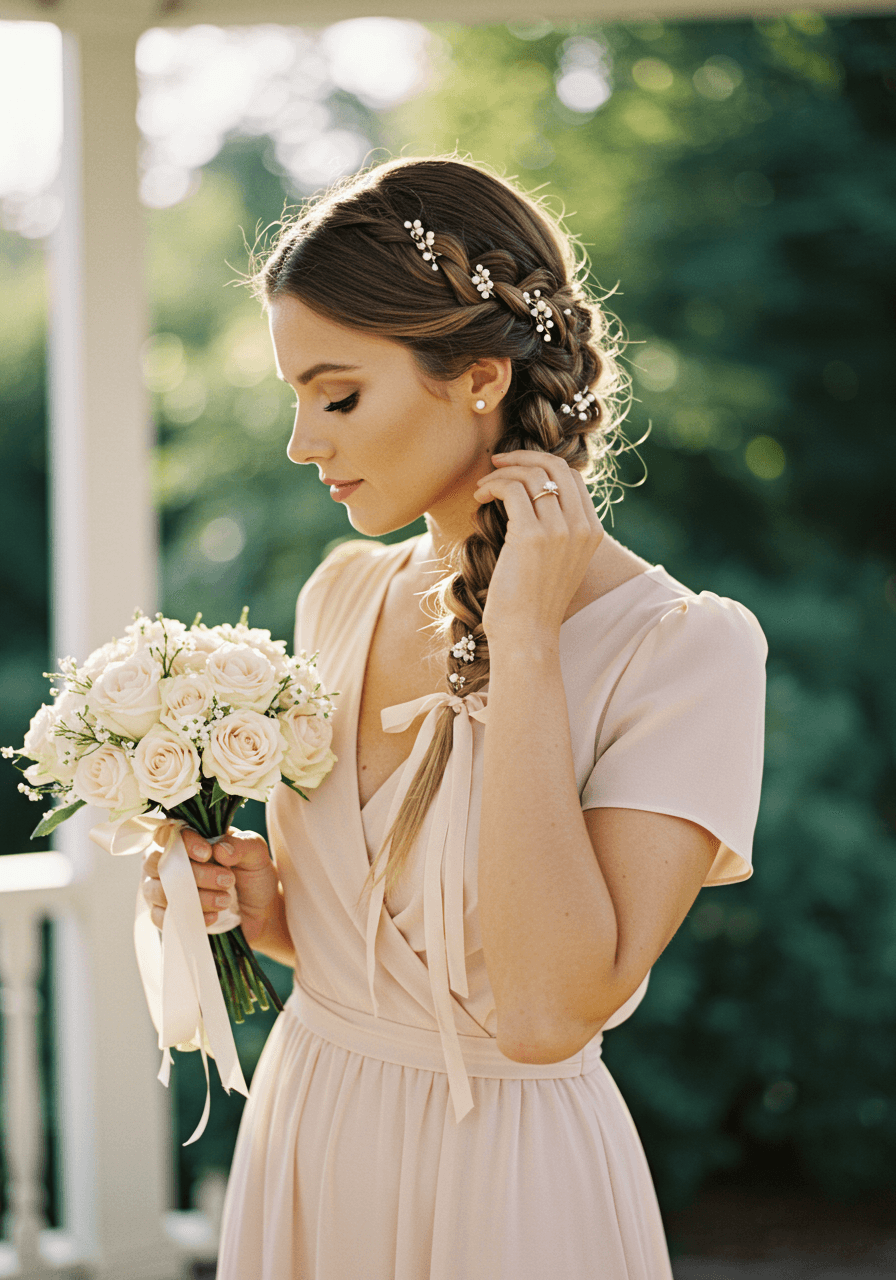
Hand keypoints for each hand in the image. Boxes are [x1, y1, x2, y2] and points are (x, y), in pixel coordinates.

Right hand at [141, 824, 280, 947]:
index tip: (207, 854)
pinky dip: (186, 917)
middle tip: (227, 880)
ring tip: (225, 900)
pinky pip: (159, 917)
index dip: (184, 843)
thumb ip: (241, 845)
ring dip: (193, 897)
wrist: (261, 912)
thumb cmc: (254, 875)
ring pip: (156, 890)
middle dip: (194, 874)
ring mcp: (164, 889)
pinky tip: (213, 917)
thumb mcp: (256, 854)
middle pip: (159, 863)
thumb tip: (219, 849)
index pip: (169, 832)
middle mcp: (171, 862)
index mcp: (190, 839)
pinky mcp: (167, 915)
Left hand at [471, 449, 603, 646]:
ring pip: (532, 474)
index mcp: (592, 531)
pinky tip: (479, 498)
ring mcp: (560, 530)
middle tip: (495, 463)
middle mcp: (581, 527)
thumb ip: (556, 530)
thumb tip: (532, 497)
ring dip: (502, 473)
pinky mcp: (532, 536)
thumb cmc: (533, 603)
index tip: (514, 468)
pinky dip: (492, 486)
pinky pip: (512, 489)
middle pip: (556, 466)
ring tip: (482, 487)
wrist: (527, 636)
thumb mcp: (556, 562)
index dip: (541, 463)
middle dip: (523, 457)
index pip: (572, 477)